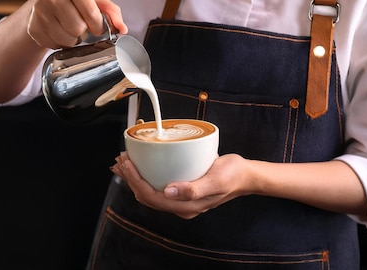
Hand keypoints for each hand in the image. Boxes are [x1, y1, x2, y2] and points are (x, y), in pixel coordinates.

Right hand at [27, 0, 126, 49]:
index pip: (91, 12)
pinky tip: (59, 32)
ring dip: (74, 39)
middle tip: (82, 25)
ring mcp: (38, 11)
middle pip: (78, 28)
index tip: (98, 25)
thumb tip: (122, 29)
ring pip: (67, 39)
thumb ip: (111, 11)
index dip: (98, 24)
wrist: (45, 3)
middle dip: (85, 31)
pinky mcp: (33, 27)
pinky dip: (61, 43)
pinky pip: (55, 45)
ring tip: (70, 28)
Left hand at [111, 152, 251, 218]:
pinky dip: (145, 176)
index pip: (151, 197)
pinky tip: (140, 165)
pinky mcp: (181, 190)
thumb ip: (194, 188)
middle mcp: (180, 206)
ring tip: (124, 162)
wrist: (246, 176)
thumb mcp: (216, 179)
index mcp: (186, 206)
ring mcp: (180, 199)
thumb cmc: (233, 175)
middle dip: (130, 178)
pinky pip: (157, 186)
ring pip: (149, 192)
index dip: (135, 181)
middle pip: (146, 195)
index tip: (127, 163)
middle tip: (120, 159)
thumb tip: (169, 191)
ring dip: (134, 178)